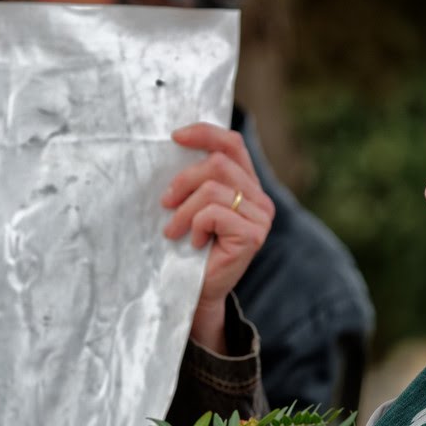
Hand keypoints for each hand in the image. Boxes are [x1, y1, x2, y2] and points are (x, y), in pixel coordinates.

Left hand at [161, 122, 272, 353]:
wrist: (197, 292)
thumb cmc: (191, 249)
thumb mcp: (192, 206)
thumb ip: (197, 180)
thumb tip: (176, 144)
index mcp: (248, 185)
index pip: (232, 144)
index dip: (205, 133)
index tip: (175, 137)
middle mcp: (261, 199)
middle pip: (218, 164)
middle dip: (183, 181)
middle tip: (164, 203)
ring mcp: (261, 217)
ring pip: (213, 189)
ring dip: (183, 210)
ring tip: (172, 230)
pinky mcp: (253, 235)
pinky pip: (214, 212)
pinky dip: (195, 225)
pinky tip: (194, 242)